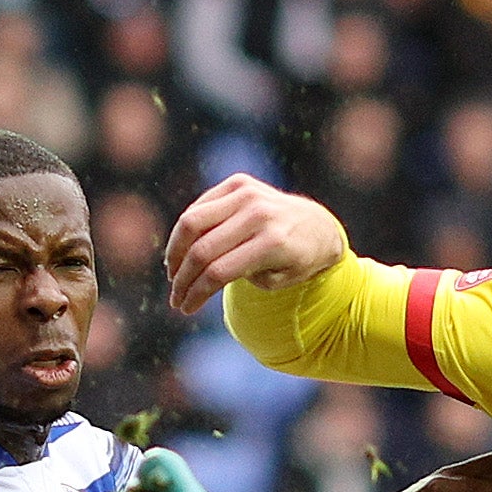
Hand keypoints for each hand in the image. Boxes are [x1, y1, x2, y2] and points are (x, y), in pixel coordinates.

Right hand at [163, 174, 346, 314]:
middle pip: (202, 249)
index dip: (196, 293)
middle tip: (175, 296)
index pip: (218, 272)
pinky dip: (187, 230)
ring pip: (192, 221)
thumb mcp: (275, 281)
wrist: (318, 227)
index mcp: (272, 243)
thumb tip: (197, 275)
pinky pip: (200, 206)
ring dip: (176, 251)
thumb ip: (238, 276)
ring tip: (173, 273)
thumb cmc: (295, 261)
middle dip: (182, 278)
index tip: (185, 308)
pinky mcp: (239, 183)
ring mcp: (248, 193)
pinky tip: (183, 251)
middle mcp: (258, 214)